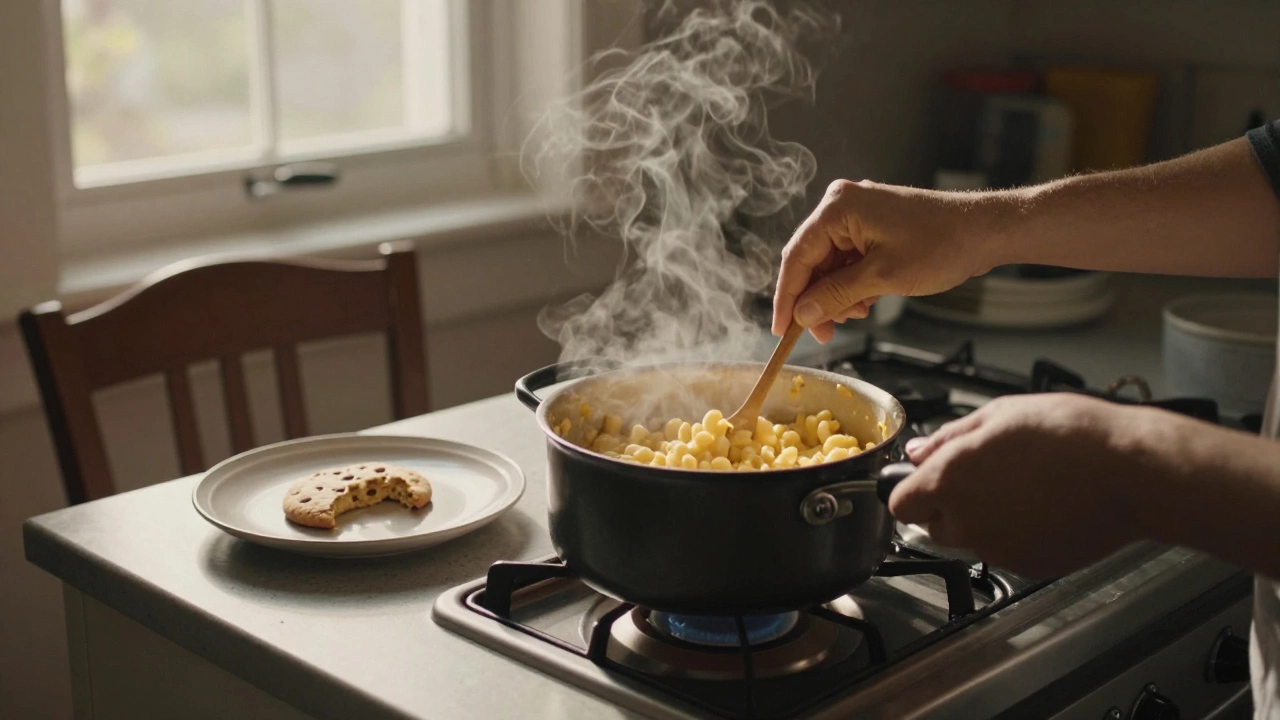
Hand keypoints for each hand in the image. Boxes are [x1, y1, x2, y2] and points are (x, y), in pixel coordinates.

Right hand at [772, 179, 1001, 341]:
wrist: (986, 231)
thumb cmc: (941, 245)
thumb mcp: (882, 277)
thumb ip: (835, 295)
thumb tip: (802, 314)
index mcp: (838, 208)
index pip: (796, 257)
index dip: (786, 297)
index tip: (781, 330)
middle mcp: (842, 205)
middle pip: (810, 261)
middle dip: (814, 300)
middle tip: (822, 334)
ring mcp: (858, 216)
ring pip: (829, 265)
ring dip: (835, 296)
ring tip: (854, 316)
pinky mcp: (872, 227)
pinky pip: (847, 261)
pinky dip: (851, 286)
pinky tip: (864, 304)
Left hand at [889, 393, 1145, 577]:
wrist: (1130, 474)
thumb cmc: (1071, 436)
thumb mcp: (1000, 414)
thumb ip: (950, 437)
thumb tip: (920, 452)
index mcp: (949, 480)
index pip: (900, 503)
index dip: (913, 490)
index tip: (928, 480)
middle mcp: (966, 521)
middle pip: (933, 526)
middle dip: (949, 506)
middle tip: (986, 477)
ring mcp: (997, 549)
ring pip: (970, 539)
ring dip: (983, 521)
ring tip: (1024, 488)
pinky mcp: (1028, 566)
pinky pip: (1006, 552)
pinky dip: (1016, 536)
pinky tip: (1044, 508)